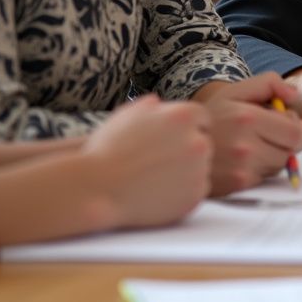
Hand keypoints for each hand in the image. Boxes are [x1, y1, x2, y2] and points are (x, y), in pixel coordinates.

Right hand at [81, 95, 211, 227]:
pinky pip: (197, 190)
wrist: (97, 189)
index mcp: (185, 116)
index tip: (173, 139)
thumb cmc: (108, 149)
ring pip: (202, 168)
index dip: (187, 128)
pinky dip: (184, 192)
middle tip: (162, 161)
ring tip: (156, 178)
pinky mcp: (194, 197)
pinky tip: (160, 192)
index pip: (202, 119)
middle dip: (187, 150)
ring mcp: (199, 171)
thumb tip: (160, 104)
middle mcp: (198, 141)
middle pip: (204, 143)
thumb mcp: (129, 113)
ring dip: (187, 171)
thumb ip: (153, 106)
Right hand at [192, 73, 301, 195]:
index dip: (295, 126)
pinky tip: (242, 159)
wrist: (178, 144)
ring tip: (252, 144)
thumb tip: (294, 96)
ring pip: (278, 166)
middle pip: (290, 151)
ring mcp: (241, 170)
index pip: (295, 133)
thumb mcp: (237, 90)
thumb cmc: (214, 115)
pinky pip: (264, 178)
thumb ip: (269, 83)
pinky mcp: (237, 186)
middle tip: (269, 132)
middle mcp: (245, 147)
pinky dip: (259, 168)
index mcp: (248, 119)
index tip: (284, 121)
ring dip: (272, 155)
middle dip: (285, 141)